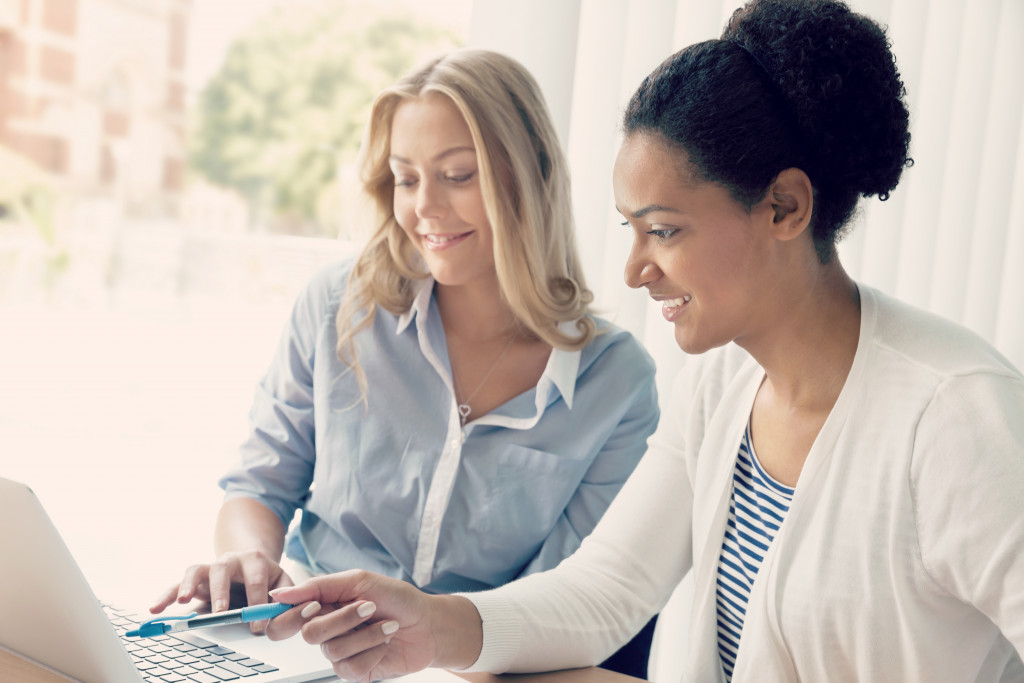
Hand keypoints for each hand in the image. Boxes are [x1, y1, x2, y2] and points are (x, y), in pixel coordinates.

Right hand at [149, 550, 292, 633]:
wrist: (250, 561)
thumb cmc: (266, 576)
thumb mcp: (282, 581)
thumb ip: (286, 594)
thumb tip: (280, 608)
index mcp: (254, 560)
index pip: (256, 580)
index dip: (257, 602)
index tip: (257, 624)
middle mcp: (230, 560)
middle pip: (223, 570)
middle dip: (221, 591)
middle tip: (221, 611)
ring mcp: (210, 567)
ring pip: (196, 570)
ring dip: (187, 585)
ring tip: (182, 601)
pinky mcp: (195, 579)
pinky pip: (176, 584)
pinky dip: (165, 595)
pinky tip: (155, 609)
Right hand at [266, 570, 480, 681]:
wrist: (429, 624)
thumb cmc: (398, 599)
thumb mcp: (360, 581)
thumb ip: (318, 586)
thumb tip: (279, 595)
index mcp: (324, 606)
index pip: (286, 618)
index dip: (292, 615)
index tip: (315, 606)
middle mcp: (328, 630)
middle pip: (309, 634)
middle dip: (342, 619)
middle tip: (367, 608)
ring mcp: (341, 652)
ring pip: (333, 649)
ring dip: (367, 633)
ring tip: (387, 624)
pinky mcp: (355, 671)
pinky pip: (350, 666)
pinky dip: (374, 649)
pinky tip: (386, 641)